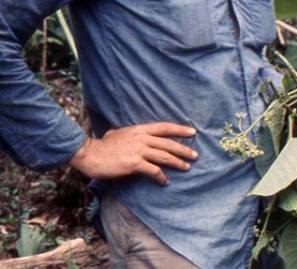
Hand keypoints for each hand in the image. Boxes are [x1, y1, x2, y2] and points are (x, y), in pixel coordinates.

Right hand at [69, 122, 197, 185]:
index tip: (192, 132)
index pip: (165, 127)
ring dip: (178, 163)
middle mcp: (142, 138)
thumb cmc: (103, 145)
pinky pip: (153, 170)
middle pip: (169, 144)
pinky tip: (165, 181)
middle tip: (195, 155)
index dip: (180, 129)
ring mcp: (139, 151)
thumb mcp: (120, 133)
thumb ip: (133, 134)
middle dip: (184, 150)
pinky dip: (161, 177)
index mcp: (140, 129)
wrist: (90, 154)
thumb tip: (139, 136)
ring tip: (187, 167)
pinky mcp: (134, 164)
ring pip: (165, 157)